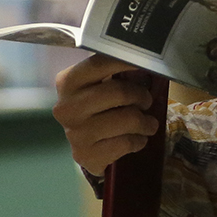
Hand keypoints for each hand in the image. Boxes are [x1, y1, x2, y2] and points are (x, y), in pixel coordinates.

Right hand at [52, 55, 160, 173]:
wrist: (85, 146)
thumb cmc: (97, 108)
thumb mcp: (98, 85)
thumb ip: (114, 72)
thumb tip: (145, 62)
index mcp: (67, 82)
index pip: (100, 63)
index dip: (126, 61)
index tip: (147, 62)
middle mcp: (67, 107)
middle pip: (119, 92)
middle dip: (141, 96)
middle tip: (146, 101)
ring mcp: (75, 134)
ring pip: (127, 119)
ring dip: (146, 122)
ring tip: (149, 123)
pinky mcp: (86, 155)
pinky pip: (126, 143)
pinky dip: (139, 141)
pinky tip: (138, 139)